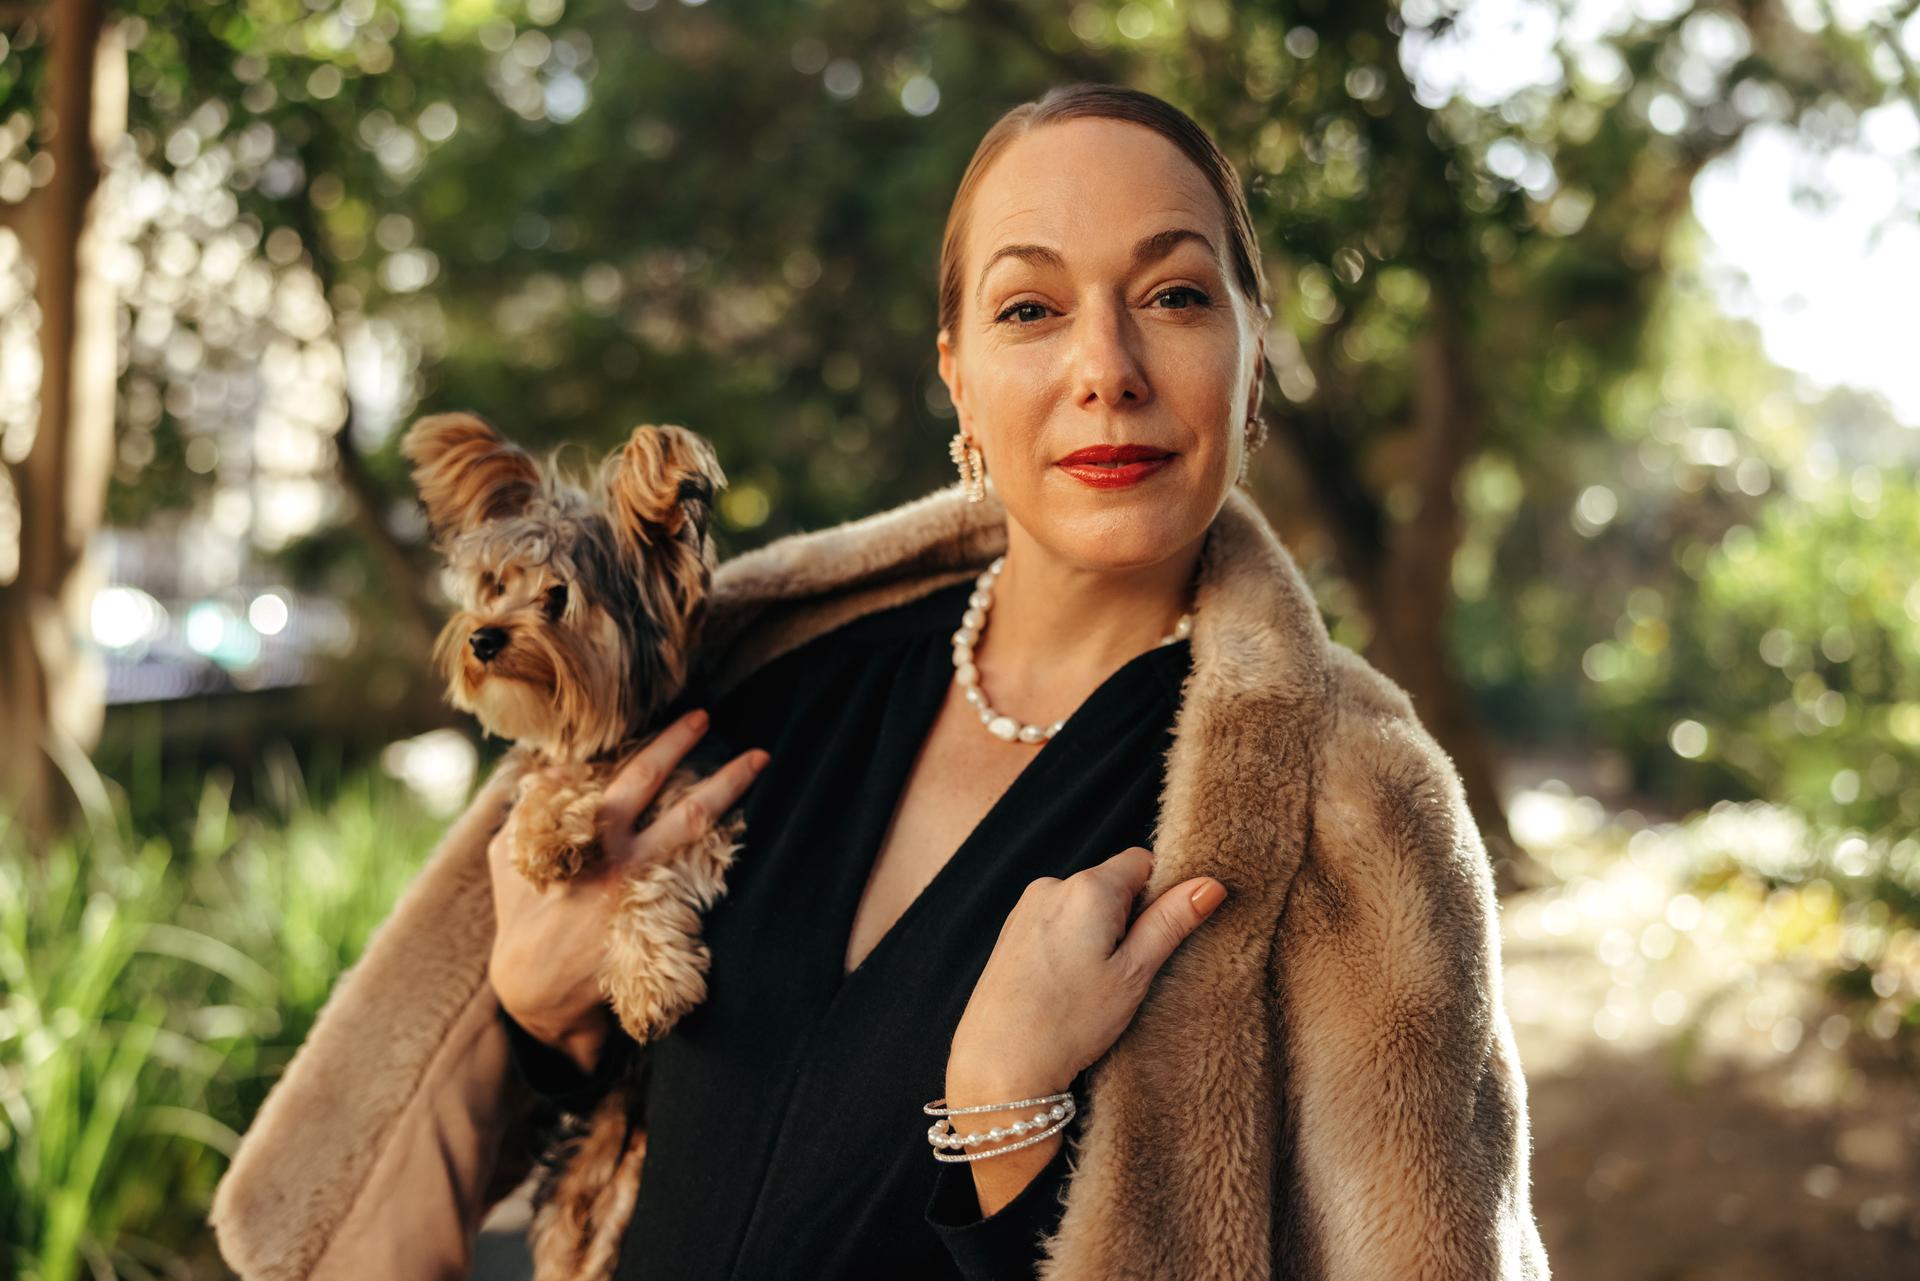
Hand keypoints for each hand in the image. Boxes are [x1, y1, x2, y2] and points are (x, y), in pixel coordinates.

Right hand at [486, 708, 769, 1071]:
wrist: (540, 992)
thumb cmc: (525, 918)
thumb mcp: (508, 861)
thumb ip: (523, 814)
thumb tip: (543, 770)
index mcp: (570, 830)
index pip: (602, 770)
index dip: (634, 740)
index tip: (658, 716)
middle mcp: (609, 849)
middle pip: (649, 779)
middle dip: (677, 740)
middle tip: (704, 712)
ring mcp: (641, 879)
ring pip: (693, 817)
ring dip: (728, 783)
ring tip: (758, 758)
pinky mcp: (664, 910)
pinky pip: (705, 865)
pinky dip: (728, 839)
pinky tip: (750, 816)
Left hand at [942, 846, 1226, 1213]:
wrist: (1000, 1062)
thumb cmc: (1069, 1022)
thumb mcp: (1134, 973)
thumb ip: (1171, 922)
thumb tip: (1210, 884)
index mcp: (1087, 888)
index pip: (1142, 861)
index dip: (1160, 894)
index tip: (1158, 936)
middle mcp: (1051, 886)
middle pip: (1110, 884)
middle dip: (1127, 918)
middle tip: (1125, 971)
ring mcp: (1026, 907)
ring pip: (1084, 905)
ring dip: (1099, 933)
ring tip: (1092, 984)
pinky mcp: (1011, 930)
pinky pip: (1057, 921)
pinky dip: (1072, 943)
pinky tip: (1067, 985)